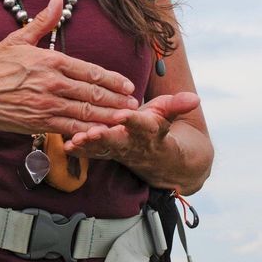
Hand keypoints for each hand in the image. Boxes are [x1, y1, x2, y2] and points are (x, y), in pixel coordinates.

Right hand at [0, 0, 139, 135]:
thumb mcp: (17, 39)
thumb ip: (43, 21)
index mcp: (49, 61)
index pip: (89, 71)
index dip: (111, 79)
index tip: (126, 84)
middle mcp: (52, 84)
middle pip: (92, 94)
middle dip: (116, 100)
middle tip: (134, 104)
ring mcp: (46, 106)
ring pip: (85, 113)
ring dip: (108, 117)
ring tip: (126, 119)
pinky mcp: (38, 124)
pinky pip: (69, 129)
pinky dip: (87, 132)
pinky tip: (101, 135)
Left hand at [64, 92, 200, 160]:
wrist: (162, 163)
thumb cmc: (161, 129)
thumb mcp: (171, 115)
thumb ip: (178, 105)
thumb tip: (195, 98)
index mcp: (151, 133)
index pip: (144, 126)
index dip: (134, 120)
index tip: (124, 114)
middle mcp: (134, 145)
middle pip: (120, 142)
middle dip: (106, 137)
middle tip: (93, 132)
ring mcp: (119, 152)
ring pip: (103, 150)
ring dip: (89, 145)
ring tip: (75, 140)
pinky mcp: (107, 154)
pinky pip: (92, 154)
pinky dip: (79, 152)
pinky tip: (65, 146)